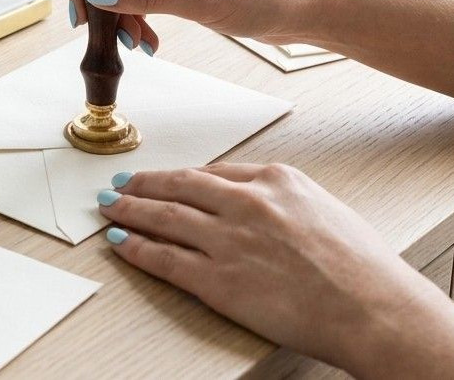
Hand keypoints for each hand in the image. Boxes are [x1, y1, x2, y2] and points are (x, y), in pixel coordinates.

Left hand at [98, 164, 453, 377]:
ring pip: (163, 217)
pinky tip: (120, 242)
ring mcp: (227, 241)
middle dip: (142, 184)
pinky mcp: (217, 280)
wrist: (372, 309)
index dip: (178, 175)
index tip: (161, 177)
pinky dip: (137, 248)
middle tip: (119, 183)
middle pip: (178, 186)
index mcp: (274, 179)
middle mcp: (245, 203)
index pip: (212, 172)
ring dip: (129, 210)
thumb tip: (248, 194)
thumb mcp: (321, 206)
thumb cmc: (360, 266)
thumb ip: (279, 197)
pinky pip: (164, 259)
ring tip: (109, 207)